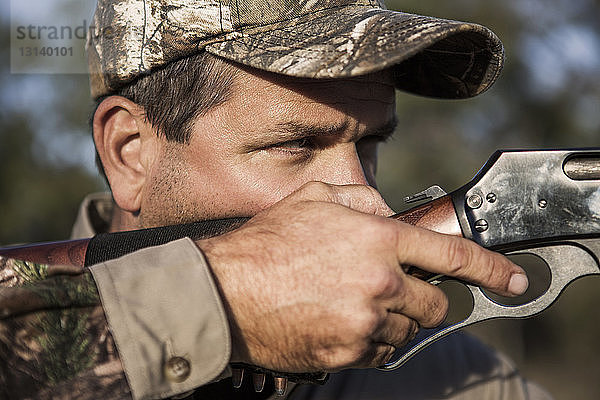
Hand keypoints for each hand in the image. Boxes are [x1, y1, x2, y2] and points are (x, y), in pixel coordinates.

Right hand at [197, 182, 527, 372]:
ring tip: (353, 303)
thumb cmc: (267, 242)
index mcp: (378, 238)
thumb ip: (363, 200)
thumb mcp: (316, 198)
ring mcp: (366, 320)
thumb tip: (388, 212)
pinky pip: (382, 351)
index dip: (492, 270)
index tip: (514, 280)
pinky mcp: (349, 351)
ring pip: (408, 330)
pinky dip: (372, 339)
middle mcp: (380, 281)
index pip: (454, 256)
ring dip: (393, 319)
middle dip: (424, 299)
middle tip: (394, 290)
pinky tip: (342, 321)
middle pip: (436, 305)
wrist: (227, 290)